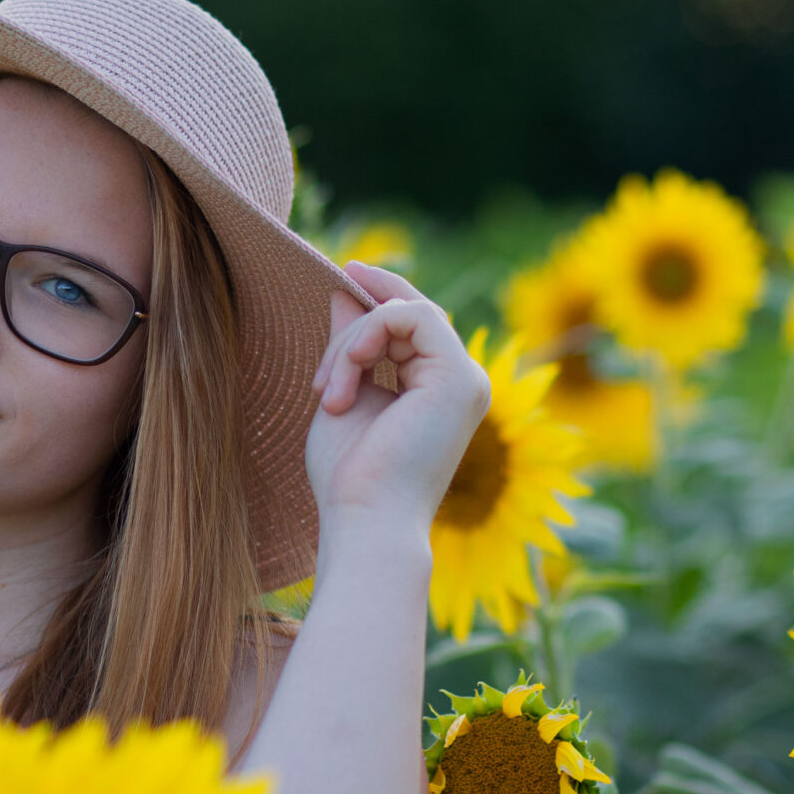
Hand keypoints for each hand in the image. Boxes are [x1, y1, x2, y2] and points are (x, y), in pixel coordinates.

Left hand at [304, 262, 491, 533]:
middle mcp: (463, 381)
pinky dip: (366, 336)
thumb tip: (344, 290)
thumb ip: (350, 343)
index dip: (381, 294)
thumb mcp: (344, 392)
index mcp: (439, 389)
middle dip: (357, 319)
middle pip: (411, 312)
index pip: (415, 323)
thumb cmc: (350, 476)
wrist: (365, 520)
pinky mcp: (459, 376)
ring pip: (405, 312)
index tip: (345, 273)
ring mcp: (467, 378)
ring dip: (352, 343)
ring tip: (327, 391)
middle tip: (326, 333)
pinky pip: (410, 317)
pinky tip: (344, 377)